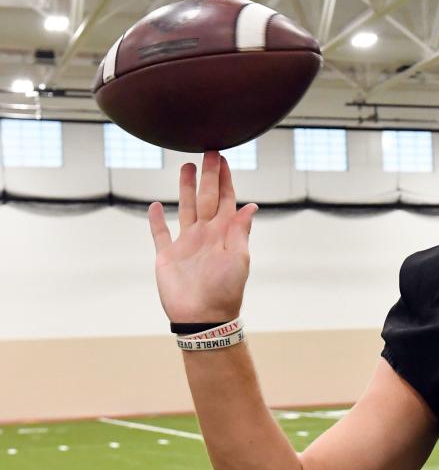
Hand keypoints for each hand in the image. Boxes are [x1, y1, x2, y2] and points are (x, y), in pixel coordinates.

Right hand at [148, 151, 257, 322]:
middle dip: (207, 175)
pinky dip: (157, 220)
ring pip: (185, 208)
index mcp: (224, 233)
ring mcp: (186, 243)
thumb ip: (240, 231)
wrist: (202, 317)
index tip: (223, 158)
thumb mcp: (239, 259)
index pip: (226, 199)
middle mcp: (206, 234)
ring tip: (185, 167)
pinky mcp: (167, 256)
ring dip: (185, 188)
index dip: (225, 179)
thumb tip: (252, 206)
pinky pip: (160, 233)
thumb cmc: (225, 290)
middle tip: (208, 151)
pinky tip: (155, 205)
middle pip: (207, 197)